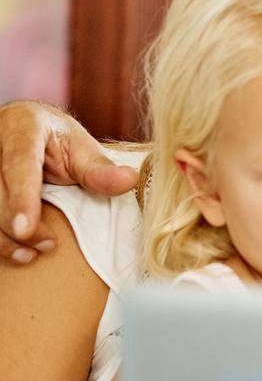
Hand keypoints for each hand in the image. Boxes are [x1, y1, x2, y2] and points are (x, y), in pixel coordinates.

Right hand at [1, 102, 136, 264]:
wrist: (22, 127)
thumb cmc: (54, 139)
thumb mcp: (79, 146)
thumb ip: (99, 169)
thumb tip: (130, 180)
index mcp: (23, 129)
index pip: (20, 166)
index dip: (22, 198)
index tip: (25, 229)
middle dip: (19, 225)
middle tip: (48, 244)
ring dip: (4, 237)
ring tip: (31, 253)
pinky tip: (16, 249)